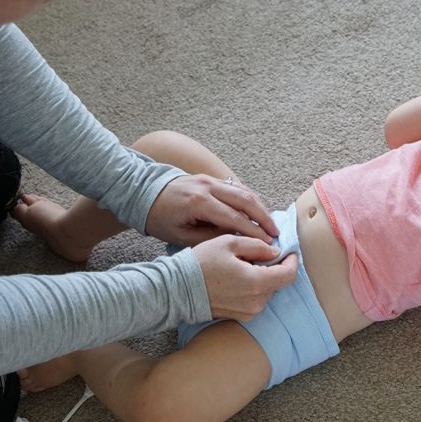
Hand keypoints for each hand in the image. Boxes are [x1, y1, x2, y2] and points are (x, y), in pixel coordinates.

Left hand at [145, 174, 279, 246]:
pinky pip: (235, 187)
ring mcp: (210, 178)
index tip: (267, 244)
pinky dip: (249, 199)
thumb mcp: (181, 236)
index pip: (235, 218)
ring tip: (270, 224)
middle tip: (276, 234)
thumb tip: (237, 239)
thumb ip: (210, 238)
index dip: (253, 232)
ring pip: (243, 191)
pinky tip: (257, 212)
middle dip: (263, 218)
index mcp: (199, 202)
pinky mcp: (210, 177)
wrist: (144, 193)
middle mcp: (207, 186)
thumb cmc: (160, 219)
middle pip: (245, 200)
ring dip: (259, 207)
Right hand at [192, 235, 299, 320]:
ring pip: (267, 291)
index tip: (288, 251)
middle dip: (273, 267)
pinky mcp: (241, 317)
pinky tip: (236, 278)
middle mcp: (256, 302)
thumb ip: (257, 245)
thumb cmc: (202, 263)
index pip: (289, 275)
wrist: (178, 290)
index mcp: (256, 282)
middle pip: (278, 282)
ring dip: (262, 278)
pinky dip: (253, 288)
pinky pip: (256, 300)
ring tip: (242, 266)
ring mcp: (249, 312)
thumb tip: (275, 252)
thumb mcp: (229, 242)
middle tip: (258, 254)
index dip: (292, 261)